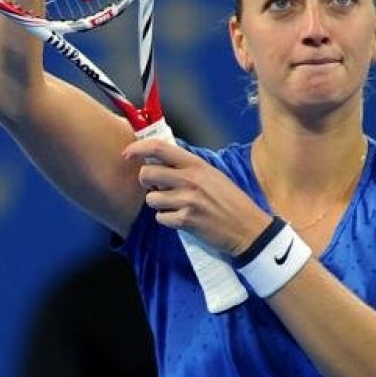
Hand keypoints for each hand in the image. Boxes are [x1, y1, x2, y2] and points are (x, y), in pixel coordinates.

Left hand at [123, 138, 272, 256]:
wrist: (247, 228)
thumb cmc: (230, 201)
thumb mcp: (213, 175)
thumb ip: (188, 167)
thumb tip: (160, 161)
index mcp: (197, 164)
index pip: (159, 148)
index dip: (138, 149)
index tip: (127, 153)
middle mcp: (190, 179)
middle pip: (147, 173)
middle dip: (146, 181)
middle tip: (156, 186)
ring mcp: (187, 200)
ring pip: (151, 198)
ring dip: (158, 203)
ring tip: (176, 205)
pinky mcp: (186, 220)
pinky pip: (160, 218)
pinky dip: (167, 220)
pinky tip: (182, 219)